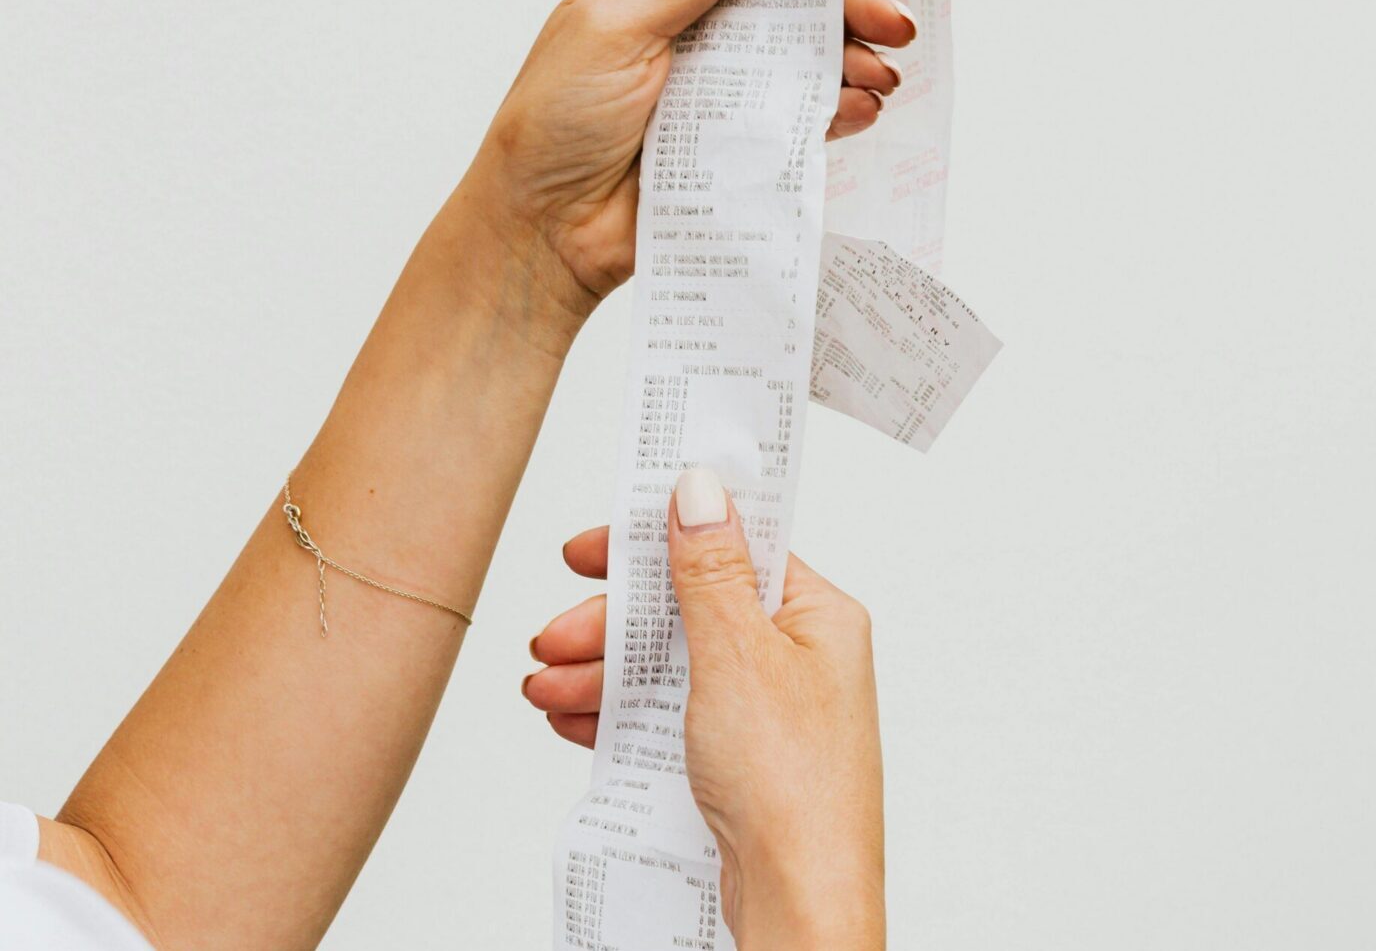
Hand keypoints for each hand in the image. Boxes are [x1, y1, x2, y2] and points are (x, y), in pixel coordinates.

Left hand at [469, 0, 916, 317]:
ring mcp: (718, 93)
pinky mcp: (734, 149)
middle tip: (897, 23)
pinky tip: (859, 109)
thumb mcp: (615, 26)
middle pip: (790, 5)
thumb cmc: (553, 124)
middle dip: (850, 8)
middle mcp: (695, 34)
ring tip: (883, 74)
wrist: (544, 230)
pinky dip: (836, 114)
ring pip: (803, 63)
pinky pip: (798, 124)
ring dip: (852, 62)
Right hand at [526, 469, 883, 949]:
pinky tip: (574, 720)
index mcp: (817, 615)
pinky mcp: (740, 758)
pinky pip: (669, 717)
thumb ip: (709, 570)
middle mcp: (798, 657)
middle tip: (554, 636)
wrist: (800, 899)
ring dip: (603, 671)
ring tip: (545, 688)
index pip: (731, 547)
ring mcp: (767, 711)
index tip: (594, 546)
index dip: (658, 539)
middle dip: (612, 623)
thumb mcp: (737, 655)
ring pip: (670, 667)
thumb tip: (700, 489)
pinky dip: (620, 715)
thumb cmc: (792, 784)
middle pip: (688, 609)